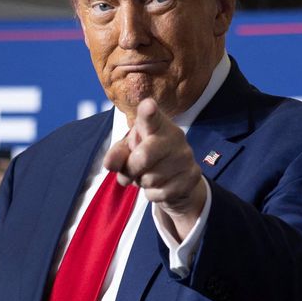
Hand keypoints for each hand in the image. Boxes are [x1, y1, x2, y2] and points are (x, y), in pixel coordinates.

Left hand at [103, 99, 205, 234]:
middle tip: (128, 172)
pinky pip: (161, 193)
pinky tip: (160, 187)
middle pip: (143, 156)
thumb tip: (109, 164)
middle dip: (130, 169)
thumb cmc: (148, 160)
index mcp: (157, 125)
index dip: (148, 112)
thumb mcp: (128, 153)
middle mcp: (175, 136)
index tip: (147, 105)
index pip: (150, 118)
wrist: (178, 181)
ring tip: (148, 177)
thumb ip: (117, 155)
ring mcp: (186, 156)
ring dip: (142, 183)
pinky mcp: (192, 176)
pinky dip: (153, 194)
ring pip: (151, 178)